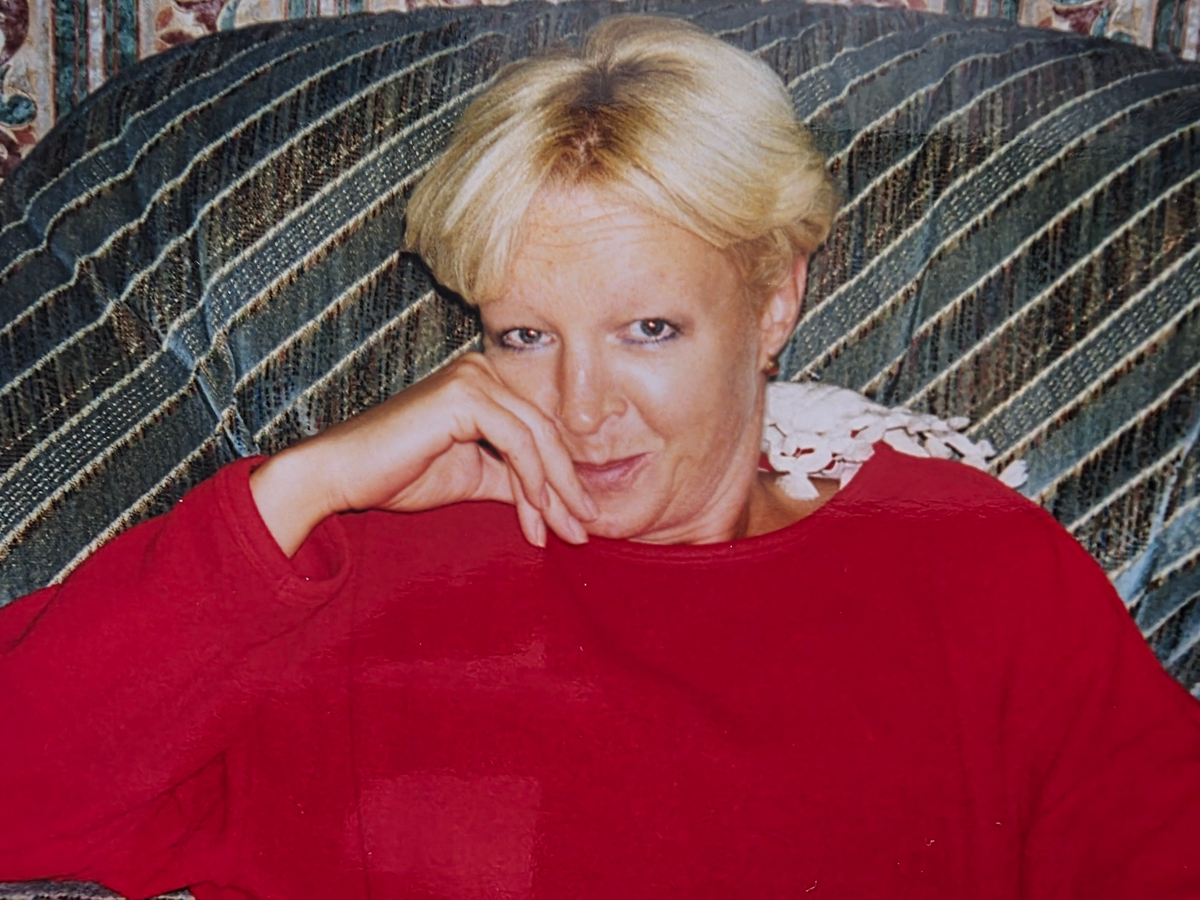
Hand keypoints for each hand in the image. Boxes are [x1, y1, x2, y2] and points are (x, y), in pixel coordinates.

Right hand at [250, 353, 598, 555]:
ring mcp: (473, 377)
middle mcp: (482, 370)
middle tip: (585, 528)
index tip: (577, 521)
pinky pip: (516, 441)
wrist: (341, 476)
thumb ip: (513, 480)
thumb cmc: (398, 474)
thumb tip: (558, 503)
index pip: (538, 431)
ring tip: (567, 530)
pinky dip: (531, 480)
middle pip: (544, 432)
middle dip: (568, 487)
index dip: (561, 479)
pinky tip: (536, 514)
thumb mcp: (473, 478)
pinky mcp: (464, 394)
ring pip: (537, 437)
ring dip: (555, 490)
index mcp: (485, 384)